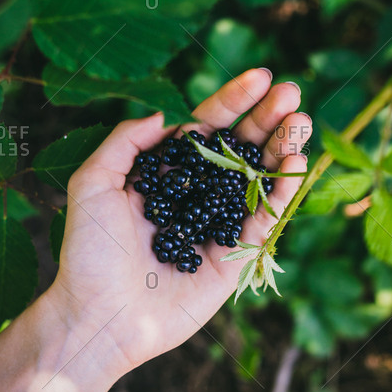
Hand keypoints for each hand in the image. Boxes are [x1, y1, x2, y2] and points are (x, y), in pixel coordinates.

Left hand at [51, 69, 311, 377]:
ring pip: (258, 178)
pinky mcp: (234, 256)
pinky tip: (294, 163)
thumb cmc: (90, 251)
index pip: (207, 128)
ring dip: (282, 148)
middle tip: (293, 93)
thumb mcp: (92, 184)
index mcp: (167, 173)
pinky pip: (263, 219)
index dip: (234, 100)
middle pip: (239, 148)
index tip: (262, 75)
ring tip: (301, 121)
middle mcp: (196, 194)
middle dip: (266, 119)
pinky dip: (282, 191)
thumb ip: (124, 142)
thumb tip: (168, 116)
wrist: (99, 316)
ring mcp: (218, 224)